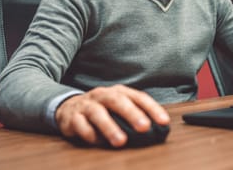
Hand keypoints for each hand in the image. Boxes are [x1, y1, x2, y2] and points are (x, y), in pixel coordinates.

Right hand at [55, 84, 169, 147]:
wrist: (68, 107)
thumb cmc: (102, 109)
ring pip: (98, 113)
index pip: (138, 97)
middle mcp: (103, 95)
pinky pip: (80, 125)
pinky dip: (89, 134)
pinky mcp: (72, 117)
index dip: (152, 108)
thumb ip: (135, 116)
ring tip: (121, 141)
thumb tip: (156, 131)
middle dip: (132, 114)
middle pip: (118, 101)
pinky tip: (96, 141)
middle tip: (144, 127)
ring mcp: (87, 105)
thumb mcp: (118, 109)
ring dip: (110, 127)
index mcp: (119, 92)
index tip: (164, 121)